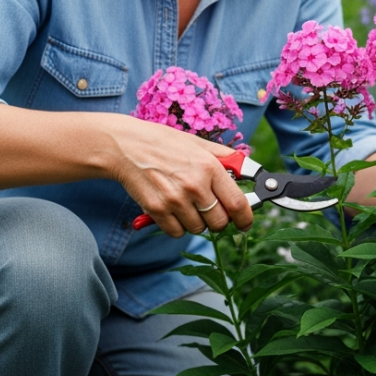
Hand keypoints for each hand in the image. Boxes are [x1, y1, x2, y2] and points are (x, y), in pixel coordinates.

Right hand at [106, 117, 252, 237]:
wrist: (126, 146)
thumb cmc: (164, 143)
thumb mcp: (199, 144)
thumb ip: (226, 158)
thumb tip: (249, 170)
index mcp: (210, 167)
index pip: (238, 204)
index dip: (245, 218)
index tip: (245, 222)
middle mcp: (194, 185)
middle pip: (220, 222)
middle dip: (219, 220)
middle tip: (211, 209)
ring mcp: (174, 200)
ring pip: (198, 229)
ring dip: (197, 221)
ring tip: (187, 203)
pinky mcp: (156, 210)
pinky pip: (177, 232)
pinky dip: (177, 226)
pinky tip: (172, 209)